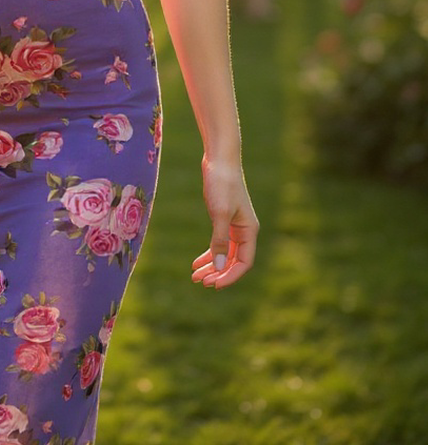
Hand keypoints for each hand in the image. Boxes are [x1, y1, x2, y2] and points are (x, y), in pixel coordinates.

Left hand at [191, 154, 257, 288]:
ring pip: (224, 254)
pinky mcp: (223, 219)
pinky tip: (196, 262)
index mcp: (249, 231)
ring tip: (194, 277)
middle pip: (233, 261)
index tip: (213, 285)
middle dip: (217, 273)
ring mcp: (234, 226)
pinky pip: (218, 244)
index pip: (244, 263)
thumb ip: (219, 241)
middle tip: (199, 282)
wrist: (219, 160)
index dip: (230, 276)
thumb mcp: (220, 214)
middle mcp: (244, 231)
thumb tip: (218, 267)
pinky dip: (208, 254)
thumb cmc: (222, 184)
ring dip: (211, 266)